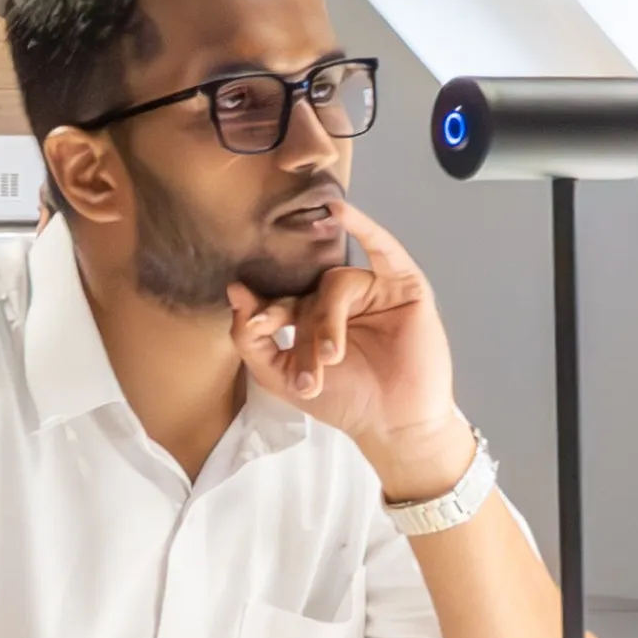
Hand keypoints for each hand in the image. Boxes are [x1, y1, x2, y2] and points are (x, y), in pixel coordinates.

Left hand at [236, 201, 468, 492]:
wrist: (394, 426)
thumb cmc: (344, 402)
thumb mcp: (282, 377)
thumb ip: (250, 339)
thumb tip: (234, 290)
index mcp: (312, 316)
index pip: (281, 302)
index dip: (266, 313)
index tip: (256, 328)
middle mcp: (341, 299)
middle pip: (308, 295)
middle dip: (302, 332)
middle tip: (306, 371)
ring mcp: (373, 290)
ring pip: (337, 284)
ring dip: (329, 322)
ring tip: (332, 358)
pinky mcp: (404, 286)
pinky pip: (383, 249)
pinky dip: (364, 227)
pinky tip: (341, 211)